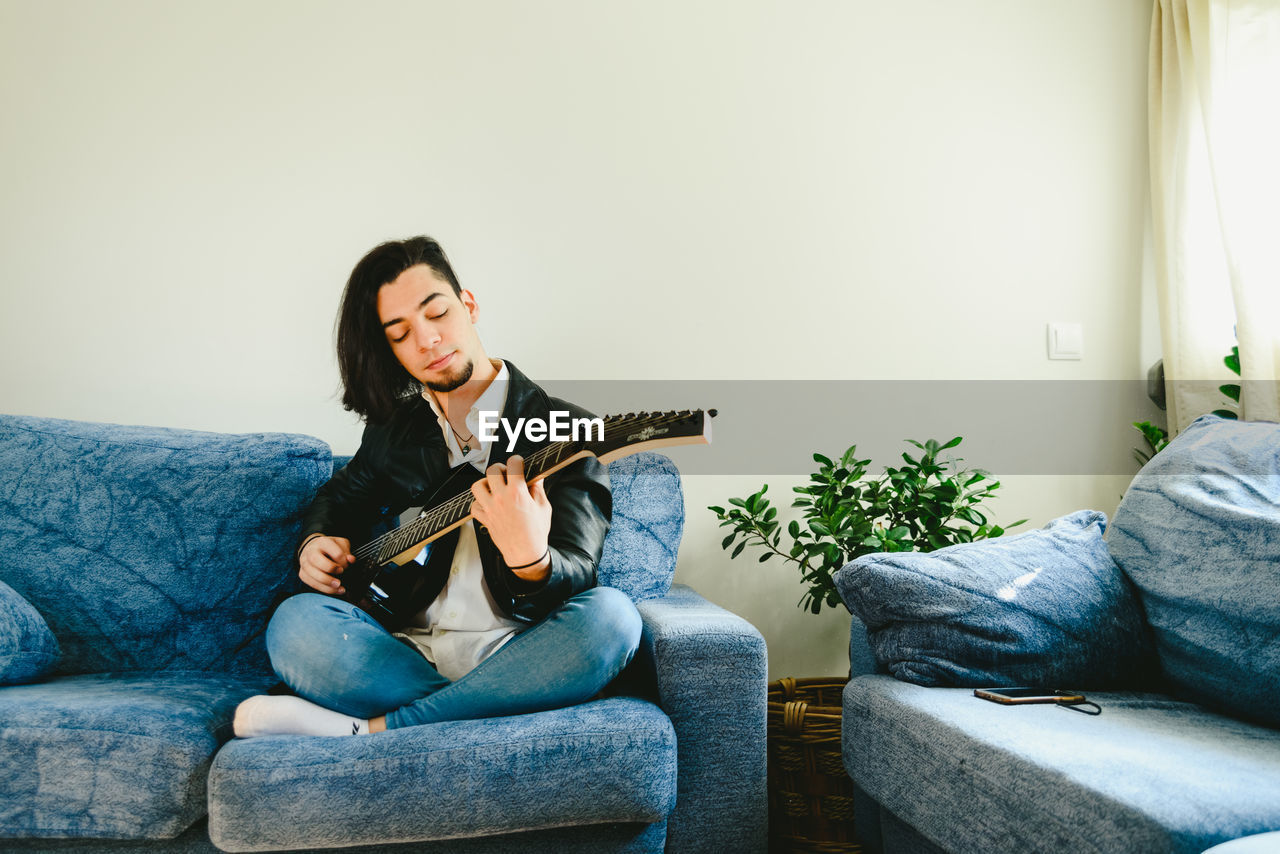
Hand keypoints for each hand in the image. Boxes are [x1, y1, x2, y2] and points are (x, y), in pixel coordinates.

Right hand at [298, 535, 353, 594]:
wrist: (313, 549)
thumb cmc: (330, 547)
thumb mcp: (341, 544)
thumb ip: (347, 551)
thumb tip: (351, 560)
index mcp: (323, 542)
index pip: (332, 551)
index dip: (342, 560)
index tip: (346, 565)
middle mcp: (311, 552)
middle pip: (316, 560)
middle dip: (330, 568)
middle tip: (341, 573)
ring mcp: (305, 563)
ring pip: (311, 574)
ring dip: (326, 583)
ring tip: (339, 586)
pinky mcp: (303, 574)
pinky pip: (311, 583)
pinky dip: (324, 589)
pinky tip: (334, 590)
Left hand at [469, 455, 551, 580]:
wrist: (526, 554)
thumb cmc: (536, 532)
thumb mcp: (543, 507)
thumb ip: (538, 489)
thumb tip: (537, 478)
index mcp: (517, 492)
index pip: (513, 465)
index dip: (517, 461)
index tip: (518, 463)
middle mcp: (501, 498)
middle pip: (492, 471)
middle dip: (500, 468)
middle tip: (506, 474)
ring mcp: (490, 508)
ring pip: (477, 486)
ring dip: (485, 483)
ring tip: (493, 487)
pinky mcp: (484, 519)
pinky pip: (474, 506)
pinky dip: (479, 503)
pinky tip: (488, 504)